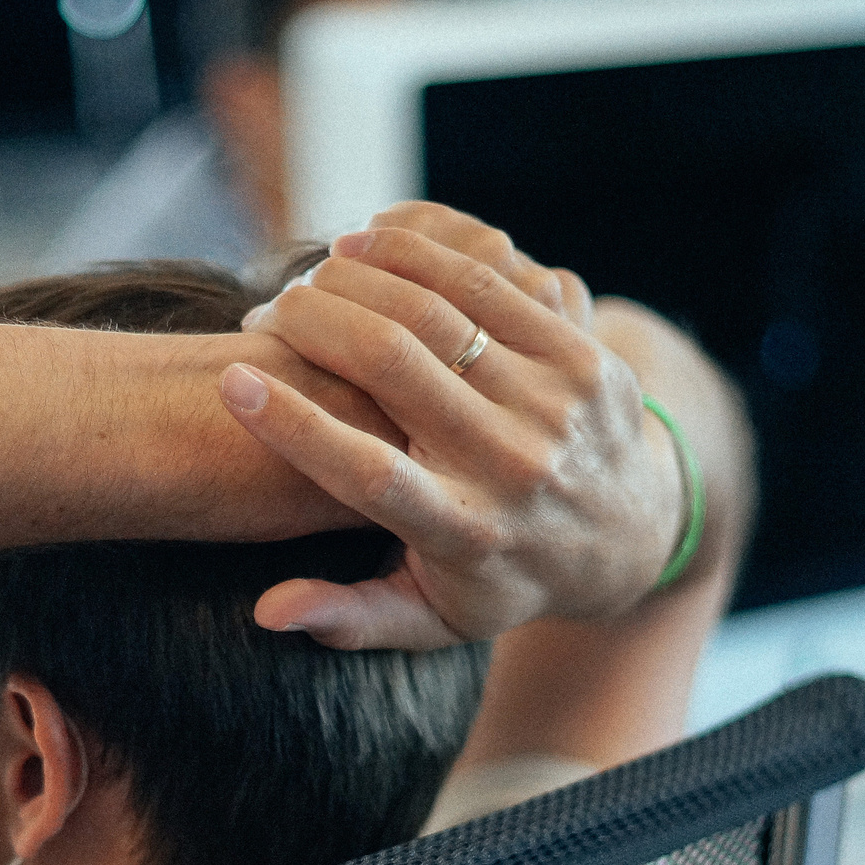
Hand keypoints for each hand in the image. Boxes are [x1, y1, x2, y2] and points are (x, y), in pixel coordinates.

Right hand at [219, 202, 684, 650]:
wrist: (631, 534)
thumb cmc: (503, 577)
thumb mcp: (434, 619)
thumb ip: (350, 618)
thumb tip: (268, 612)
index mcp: (466, 534)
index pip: (369, 473)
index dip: (295, 426)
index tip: (233, 382)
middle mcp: (514, 467)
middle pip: (394, 366)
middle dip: (313, 323)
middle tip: (266, 313)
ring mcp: (555, 404)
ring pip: (437, 310)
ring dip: (358, 278)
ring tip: (308, 276)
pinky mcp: (581, 353)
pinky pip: (487, 280)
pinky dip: (419, 254)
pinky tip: (368, 245)